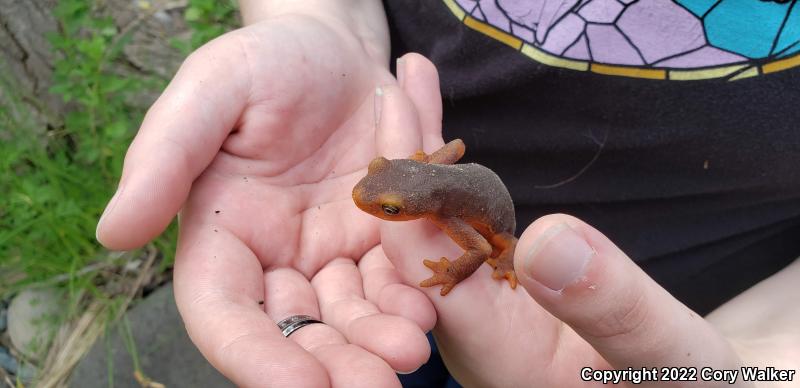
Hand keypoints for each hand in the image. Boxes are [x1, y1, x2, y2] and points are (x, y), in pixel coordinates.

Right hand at [95, 7, 440, 386]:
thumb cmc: (266, 60)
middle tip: (375, 386)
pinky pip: (394, 279)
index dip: (255, 357)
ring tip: (410, 349)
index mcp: (219, 235)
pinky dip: (409, 297)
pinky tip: (428, 306)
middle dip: (332, 365)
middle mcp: (273, 258)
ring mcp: (329, 253)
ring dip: (377, 341)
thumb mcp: (212, 88)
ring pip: (349, 316)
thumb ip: (164, 156)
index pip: (224, 314)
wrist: (338, 46)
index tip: (300, 387)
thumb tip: (114, 232)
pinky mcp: (378, 240)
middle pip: (295, 331)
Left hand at [379, 60, 799, 386]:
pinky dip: (459, 177)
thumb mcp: (667, 356)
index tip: (400, 123)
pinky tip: (450, 138)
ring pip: (440, 229)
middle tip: (402, 87)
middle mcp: (475, 332)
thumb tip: (547, 241)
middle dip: (409, 161)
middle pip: (421, 238)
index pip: (430, 267)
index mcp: (496, 354)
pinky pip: (469, 228)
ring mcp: (487, 313)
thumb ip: (614, 310)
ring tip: (417, 89)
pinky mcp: (504, 294)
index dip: (411, 194)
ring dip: (428, 161)